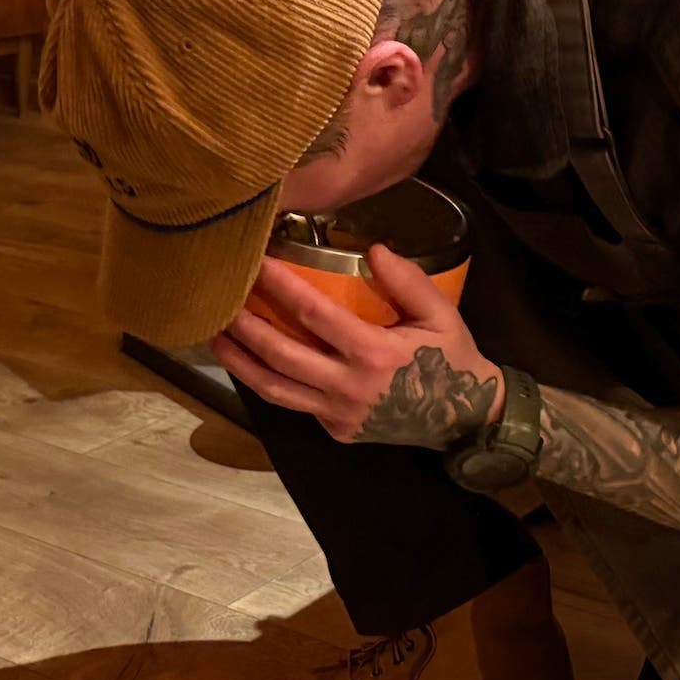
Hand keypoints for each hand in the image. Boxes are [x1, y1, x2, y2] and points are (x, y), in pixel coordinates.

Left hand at [212, 245, 501, 447]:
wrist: (464, 418)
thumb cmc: (452, 358)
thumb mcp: (441, 314)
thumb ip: (408, 282)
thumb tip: (373, 249)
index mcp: (374, 354)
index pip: (314, 314)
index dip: (281, 286)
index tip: (257, 263)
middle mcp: (349, 387)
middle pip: (281, 356)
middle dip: (246, 326)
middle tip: (221, 301)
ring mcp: (338, 414)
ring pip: (275, 389)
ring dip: (240, 363)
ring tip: (215, 338)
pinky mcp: (336, 430)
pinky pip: (295, 404)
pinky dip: (269, 382)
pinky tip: (251, 362)